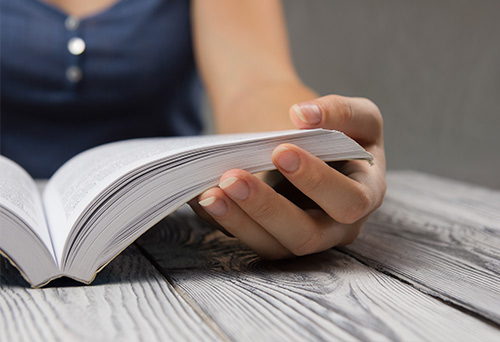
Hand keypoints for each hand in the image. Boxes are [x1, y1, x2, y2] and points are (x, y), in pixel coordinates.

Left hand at [190, 95, 385, 258]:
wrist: (300, 132)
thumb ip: (342, 111)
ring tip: (210, 193)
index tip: (280, 150)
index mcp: (364, 195)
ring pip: (273, 246)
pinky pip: (249, 239)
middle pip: (306, 236)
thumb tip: (303, 117)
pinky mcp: (273, 237)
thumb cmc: (333, 127)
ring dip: (240, 221)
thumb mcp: (355, 115)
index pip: (348, 201)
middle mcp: (336, 226)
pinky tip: (204, 198)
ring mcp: (302, 236)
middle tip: (234, 177)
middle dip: (268, 208)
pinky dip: (226, 221)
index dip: (316, 181)